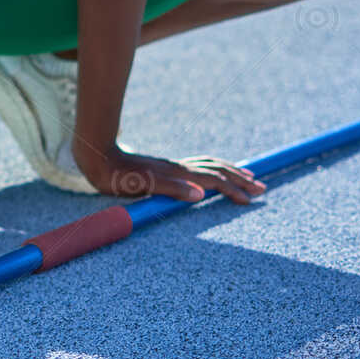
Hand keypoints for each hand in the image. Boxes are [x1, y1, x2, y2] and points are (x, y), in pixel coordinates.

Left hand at [71, 141, 265, 203]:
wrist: (98, 158)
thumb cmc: (117, 176)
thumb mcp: (142, 185)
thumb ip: (172, 189)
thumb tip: (201, 194)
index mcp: (177, 174)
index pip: (213, 181)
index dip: (233, 190)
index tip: (250, 200)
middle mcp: (179, 168)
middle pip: (218, 170)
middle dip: (240, 179)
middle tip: (262, 188)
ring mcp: (173, 167)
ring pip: (210, 166)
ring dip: (231, 171)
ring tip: (248, 176)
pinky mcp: (165, 169)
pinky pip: (199, 166)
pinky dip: (214, 169)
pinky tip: (213, 175)